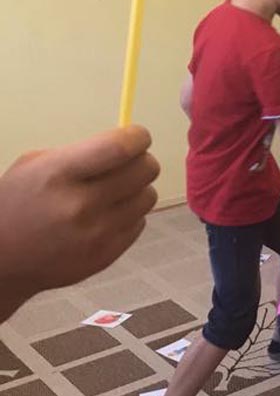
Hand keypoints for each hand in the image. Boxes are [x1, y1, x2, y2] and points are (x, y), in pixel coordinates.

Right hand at [0, 126, 158, 317]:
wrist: (3, 259)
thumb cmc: (18, 203)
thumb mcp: (35, 166)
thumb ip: (81, 154)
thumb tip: (127, 145)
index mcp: (59, 174)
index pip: (119, 148)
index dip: (137, 137)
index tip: (138, 136)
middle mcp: (81, 204)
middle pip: (144, 170)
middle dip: (142, 160)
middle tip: (130, 163)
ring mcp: (97, 233)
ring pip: (148, 196)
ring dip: (137, 189)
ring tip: (114, 192)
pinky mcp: (108, 254)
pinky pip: (140, 222)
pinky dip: (129, 215)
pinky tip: (106, 216)